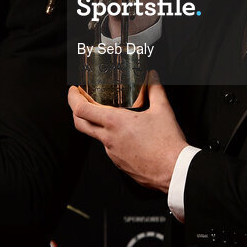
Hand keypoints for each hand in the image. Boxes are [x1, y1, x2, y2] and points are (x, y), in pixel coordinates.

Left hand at [68, 72, 185, 192]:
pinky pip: (109, 147)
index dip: (72, 98)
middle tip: (79, 100)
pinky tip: (125, 133)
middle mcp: (109, 138)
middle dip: (75, 110)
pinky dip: (111, 137)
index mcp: (115, 123)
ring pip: (96, 136)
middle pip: (80, 124)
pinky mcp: (119, 163)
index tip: (74, 90)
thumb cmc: (167, 143)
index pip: (81, 109)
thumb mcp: (162, 110)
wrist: (173, 171)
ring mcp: (112, 153)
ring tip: (108, 115)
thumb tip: (152, 76)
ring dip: (97, 124)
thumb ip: (155, 89)